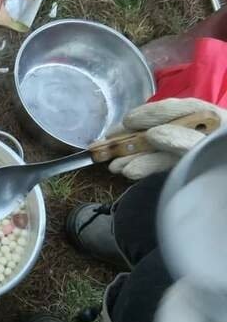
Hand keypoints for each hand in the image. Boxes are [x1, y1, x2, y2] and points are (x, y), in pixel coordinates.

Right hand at [105, 98, 226, 179]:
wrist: (223, 212)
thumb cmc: (221, 169)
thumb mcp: (205, 152)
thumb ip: (184, 142)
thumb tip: (153, 133)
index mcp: (217, 123)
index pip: (185, 109)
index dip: (154, 113)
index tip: (128, 121)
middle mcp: (205, 136)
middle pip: (166, 129)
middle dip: (134, 137)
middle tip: (106, 141)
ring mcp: (195, 156)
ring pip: (160, 151)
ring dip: (132, 155)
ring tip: (110, 163)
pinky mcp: (187, 174)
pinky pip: (162, 167)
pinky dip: (142, 169)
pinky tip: (126, 172)